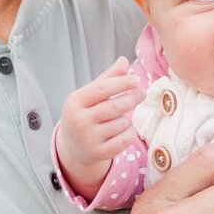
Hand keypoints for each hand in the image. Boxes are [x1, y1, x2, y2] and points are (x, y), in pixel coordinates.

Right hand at [54, 58, 145, 198]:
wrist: (72, 146)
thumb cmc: (84, 113)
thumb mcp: (90, 94)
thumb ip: (108, 78)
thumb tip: (124, 60)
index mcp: (75, 101)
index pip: (103, 88)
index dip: (122, 83)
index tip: (136, 80)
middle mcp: (79, 120)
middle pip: (115, 106)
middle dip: (132, 98)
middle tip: (142, 94)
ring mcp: (88, 139)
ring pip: (121, 123)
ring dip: (127, 119)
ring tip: (121, 118)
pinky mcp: (98, 153)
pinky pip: (125, 140)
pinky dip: (130, 133)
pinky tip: (126, 129)